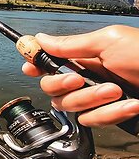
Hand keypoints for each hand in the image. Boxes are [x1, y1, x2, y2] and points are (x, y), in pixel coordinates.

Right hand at [22, 25, 138, 126]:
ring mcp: (95, 98)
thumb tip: (39, 38)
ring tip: (117, 90)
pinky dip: (111, 114)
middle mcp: (85, 77)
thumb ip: (71, 44)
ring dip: (93, 99)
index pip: (48, 60)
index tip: (30, 66)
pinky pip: (92, 120)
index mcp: (83, 55)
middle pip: (50, 86)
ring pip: (69, 106)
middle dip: (63, 84)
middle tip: (79, 79)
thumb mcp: (109, 41)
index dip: (34, 63)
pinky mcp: (107, 116)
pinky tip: (131, 104)